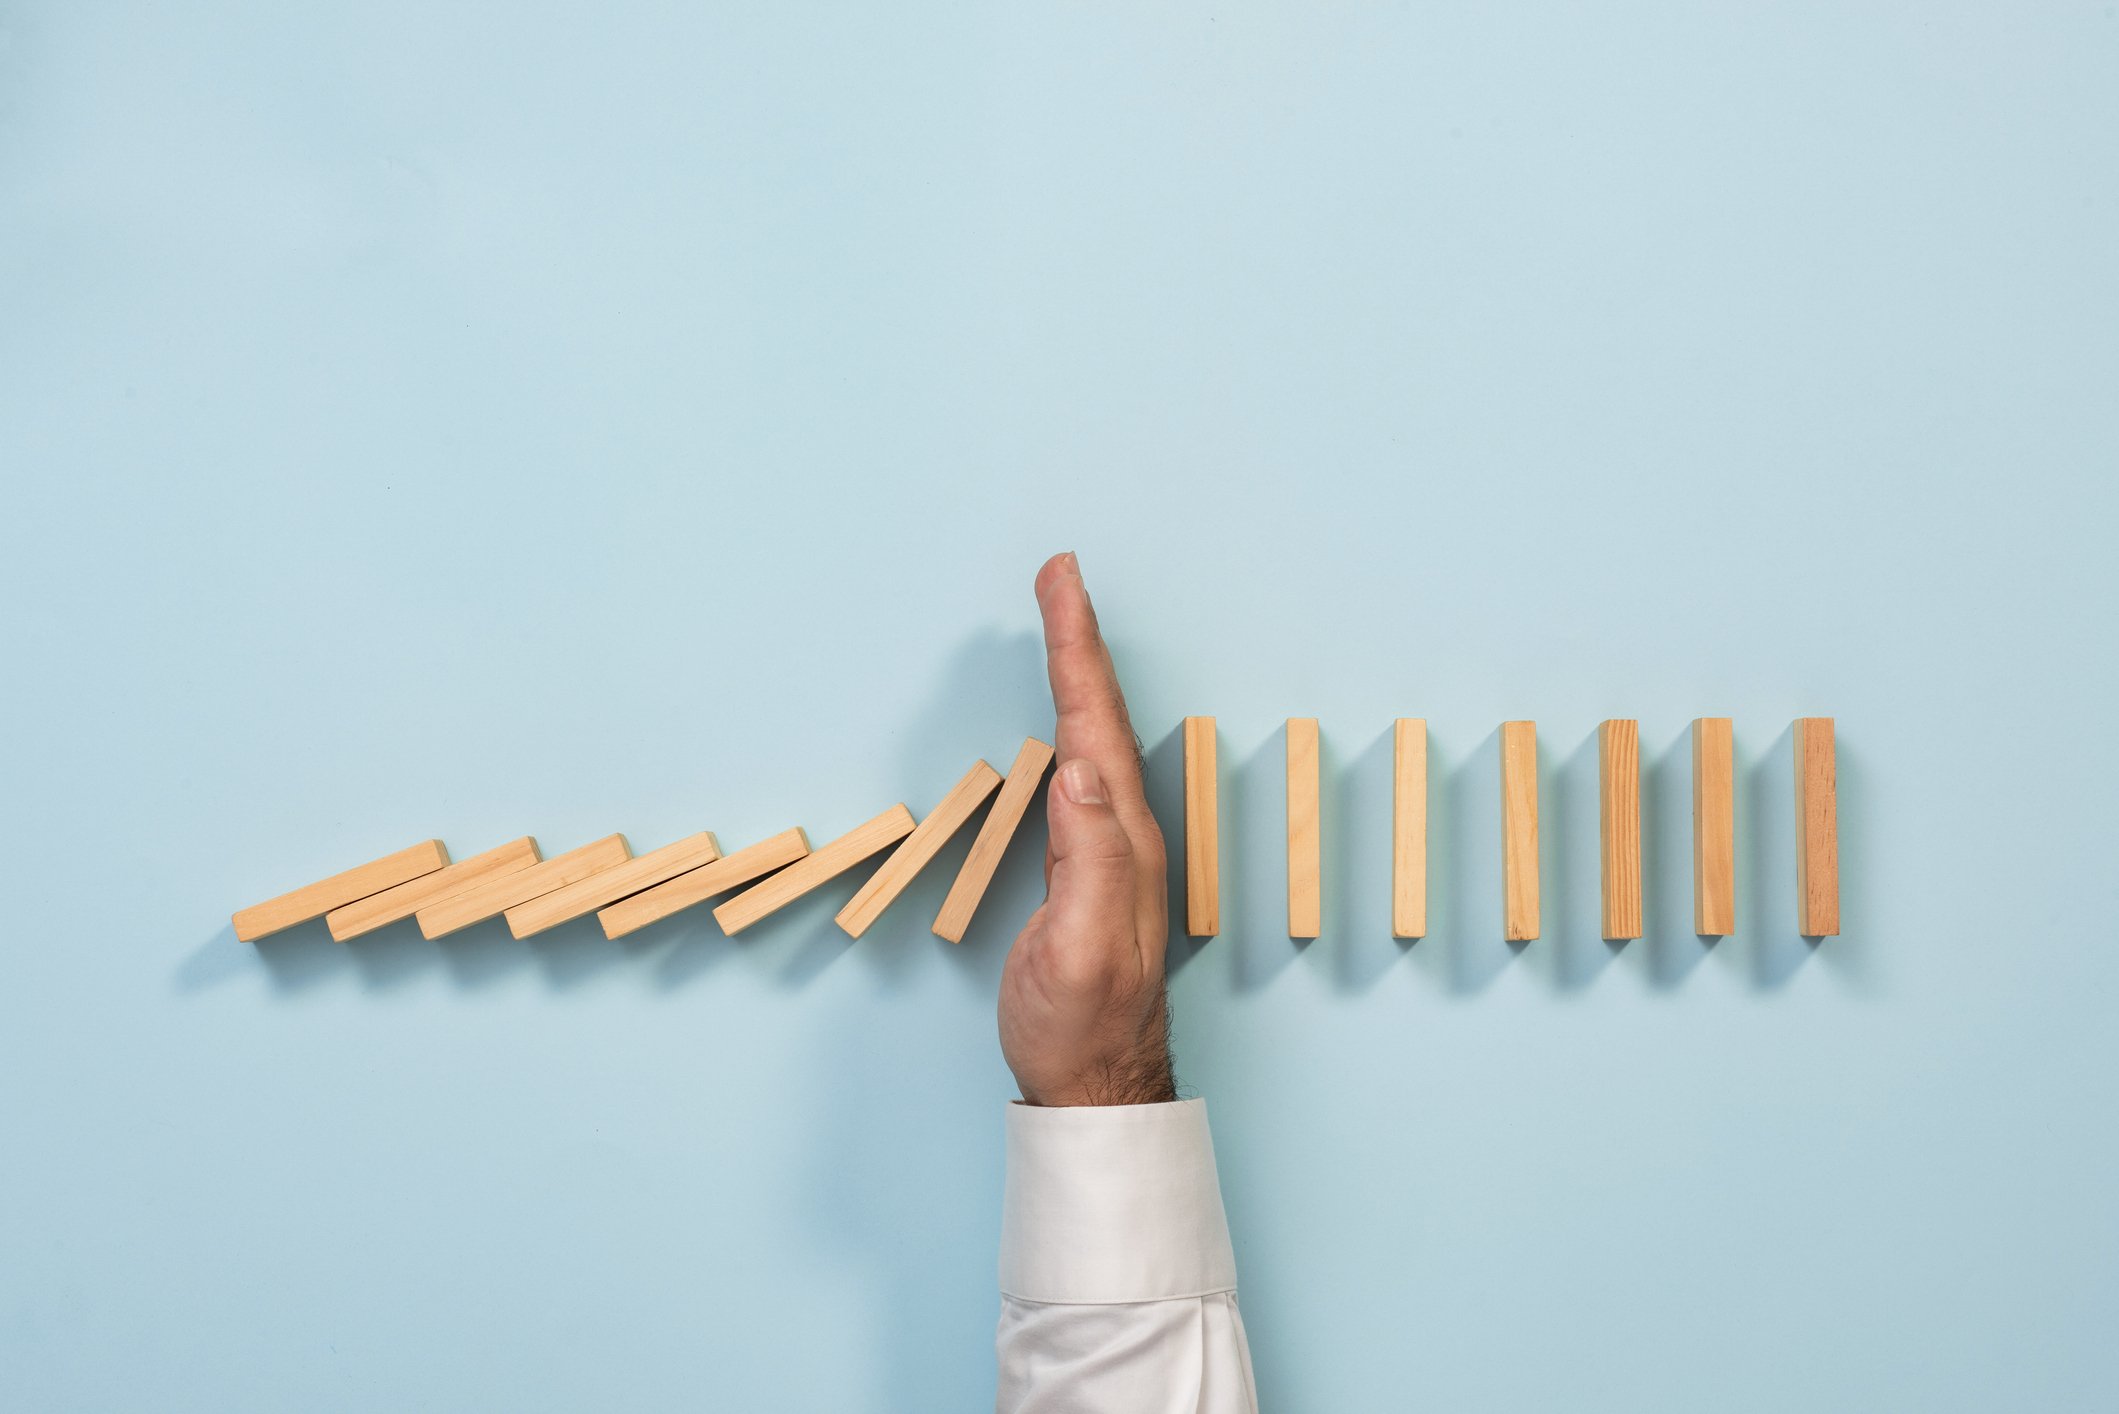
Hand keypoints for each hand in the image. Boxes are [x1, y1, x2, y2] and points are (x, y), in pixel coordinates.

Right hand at [999, 553, 1175, 1107]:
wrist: (1094, 1088)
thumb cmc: (1078, 1027)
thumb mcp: (1077, 949)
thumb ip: (1087, 860)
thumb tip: (1078, 772)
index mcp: (1120, 841)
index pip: (1094, 727)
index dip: (1075, 652)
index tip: (1061, 585)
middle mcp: (1125, 834)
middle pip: (1101, 717)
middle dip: (1079, 640)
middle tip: (1060, 575)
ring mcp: (1111, 849)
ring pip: (1095, 737)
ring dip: (1078, 672)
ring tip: (1063, 618)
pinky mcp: (1091, 867)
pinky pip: (1083, 770)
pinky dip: (1071, 723)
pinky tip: (1066, 717)